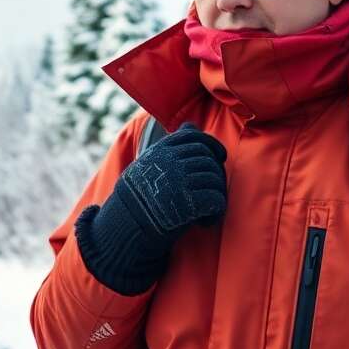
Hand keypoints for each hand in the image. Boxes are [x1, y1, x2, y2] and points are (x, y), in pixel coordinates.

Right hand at [115, 121, 227, 239]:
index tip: (220, 156)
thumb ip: (172, 144)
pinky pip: (216, 200)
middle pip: (207, 159)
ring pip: (214, 179)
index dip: (212, 145)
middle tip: (211, 191)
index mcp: (162, 150)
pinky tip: (205, 220)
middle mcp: (170, 162)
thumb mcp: (151, 161)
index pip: (194, 138)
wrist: (128, 224)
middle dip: (215, 174)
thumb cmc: (142, 193)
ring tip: (206, 208)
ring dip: (215, 195)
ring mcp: (178, 180)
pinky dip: (215, 212)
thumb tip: (191, 124)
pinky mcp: (187, 202)